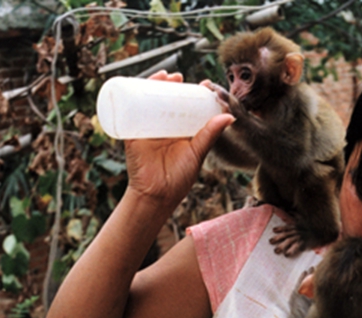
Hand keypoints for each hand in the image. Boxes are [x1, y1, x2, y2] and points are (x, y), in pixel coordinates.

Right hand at [123, 72, 234, 204]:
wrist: (157, 195)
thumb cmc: (178, 179)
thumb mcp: (197, 153)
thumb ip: (210, 135)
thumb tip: (230, 116)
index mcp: (180, 132)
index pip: (186, 108)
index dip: (192, 95)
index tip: (203, 84)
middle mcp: (164, 128)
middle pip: (167, 100)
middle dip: (172, 86)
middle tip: (180, 77)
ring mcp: (148, 128)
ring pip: (150, 102)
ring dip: (156, 85)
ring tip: (166, 77)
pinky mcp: (133, 133)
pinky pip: (131, 110)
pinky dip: (135, 95)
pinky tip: (142, 85)